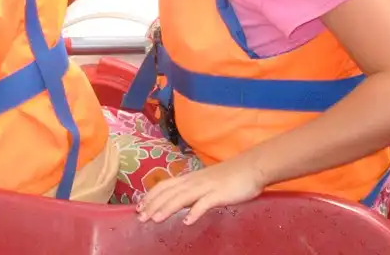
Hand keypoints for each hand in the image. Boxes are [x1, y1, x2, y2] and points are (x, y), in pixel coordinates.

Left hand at [136, 156, 265, 224]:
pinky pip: (205, 203)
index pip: (164, 185)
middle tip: (139, 217)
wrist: (251, 167)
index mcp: (190, 178)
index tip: (138, 207)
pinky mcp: (219, 194)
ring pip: (181, 197)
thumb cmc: (230, 176)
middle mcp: (194, 181)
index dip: (150, 196)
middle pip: (168, 192)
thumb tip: (181, 204)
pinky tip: (187, 222)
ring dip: (167, 208)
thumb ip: (193, 192)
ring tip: (155, 220)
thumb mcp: (206, 183)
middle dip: (152, 204)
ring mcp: (206, 187)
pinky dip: (195, 212)